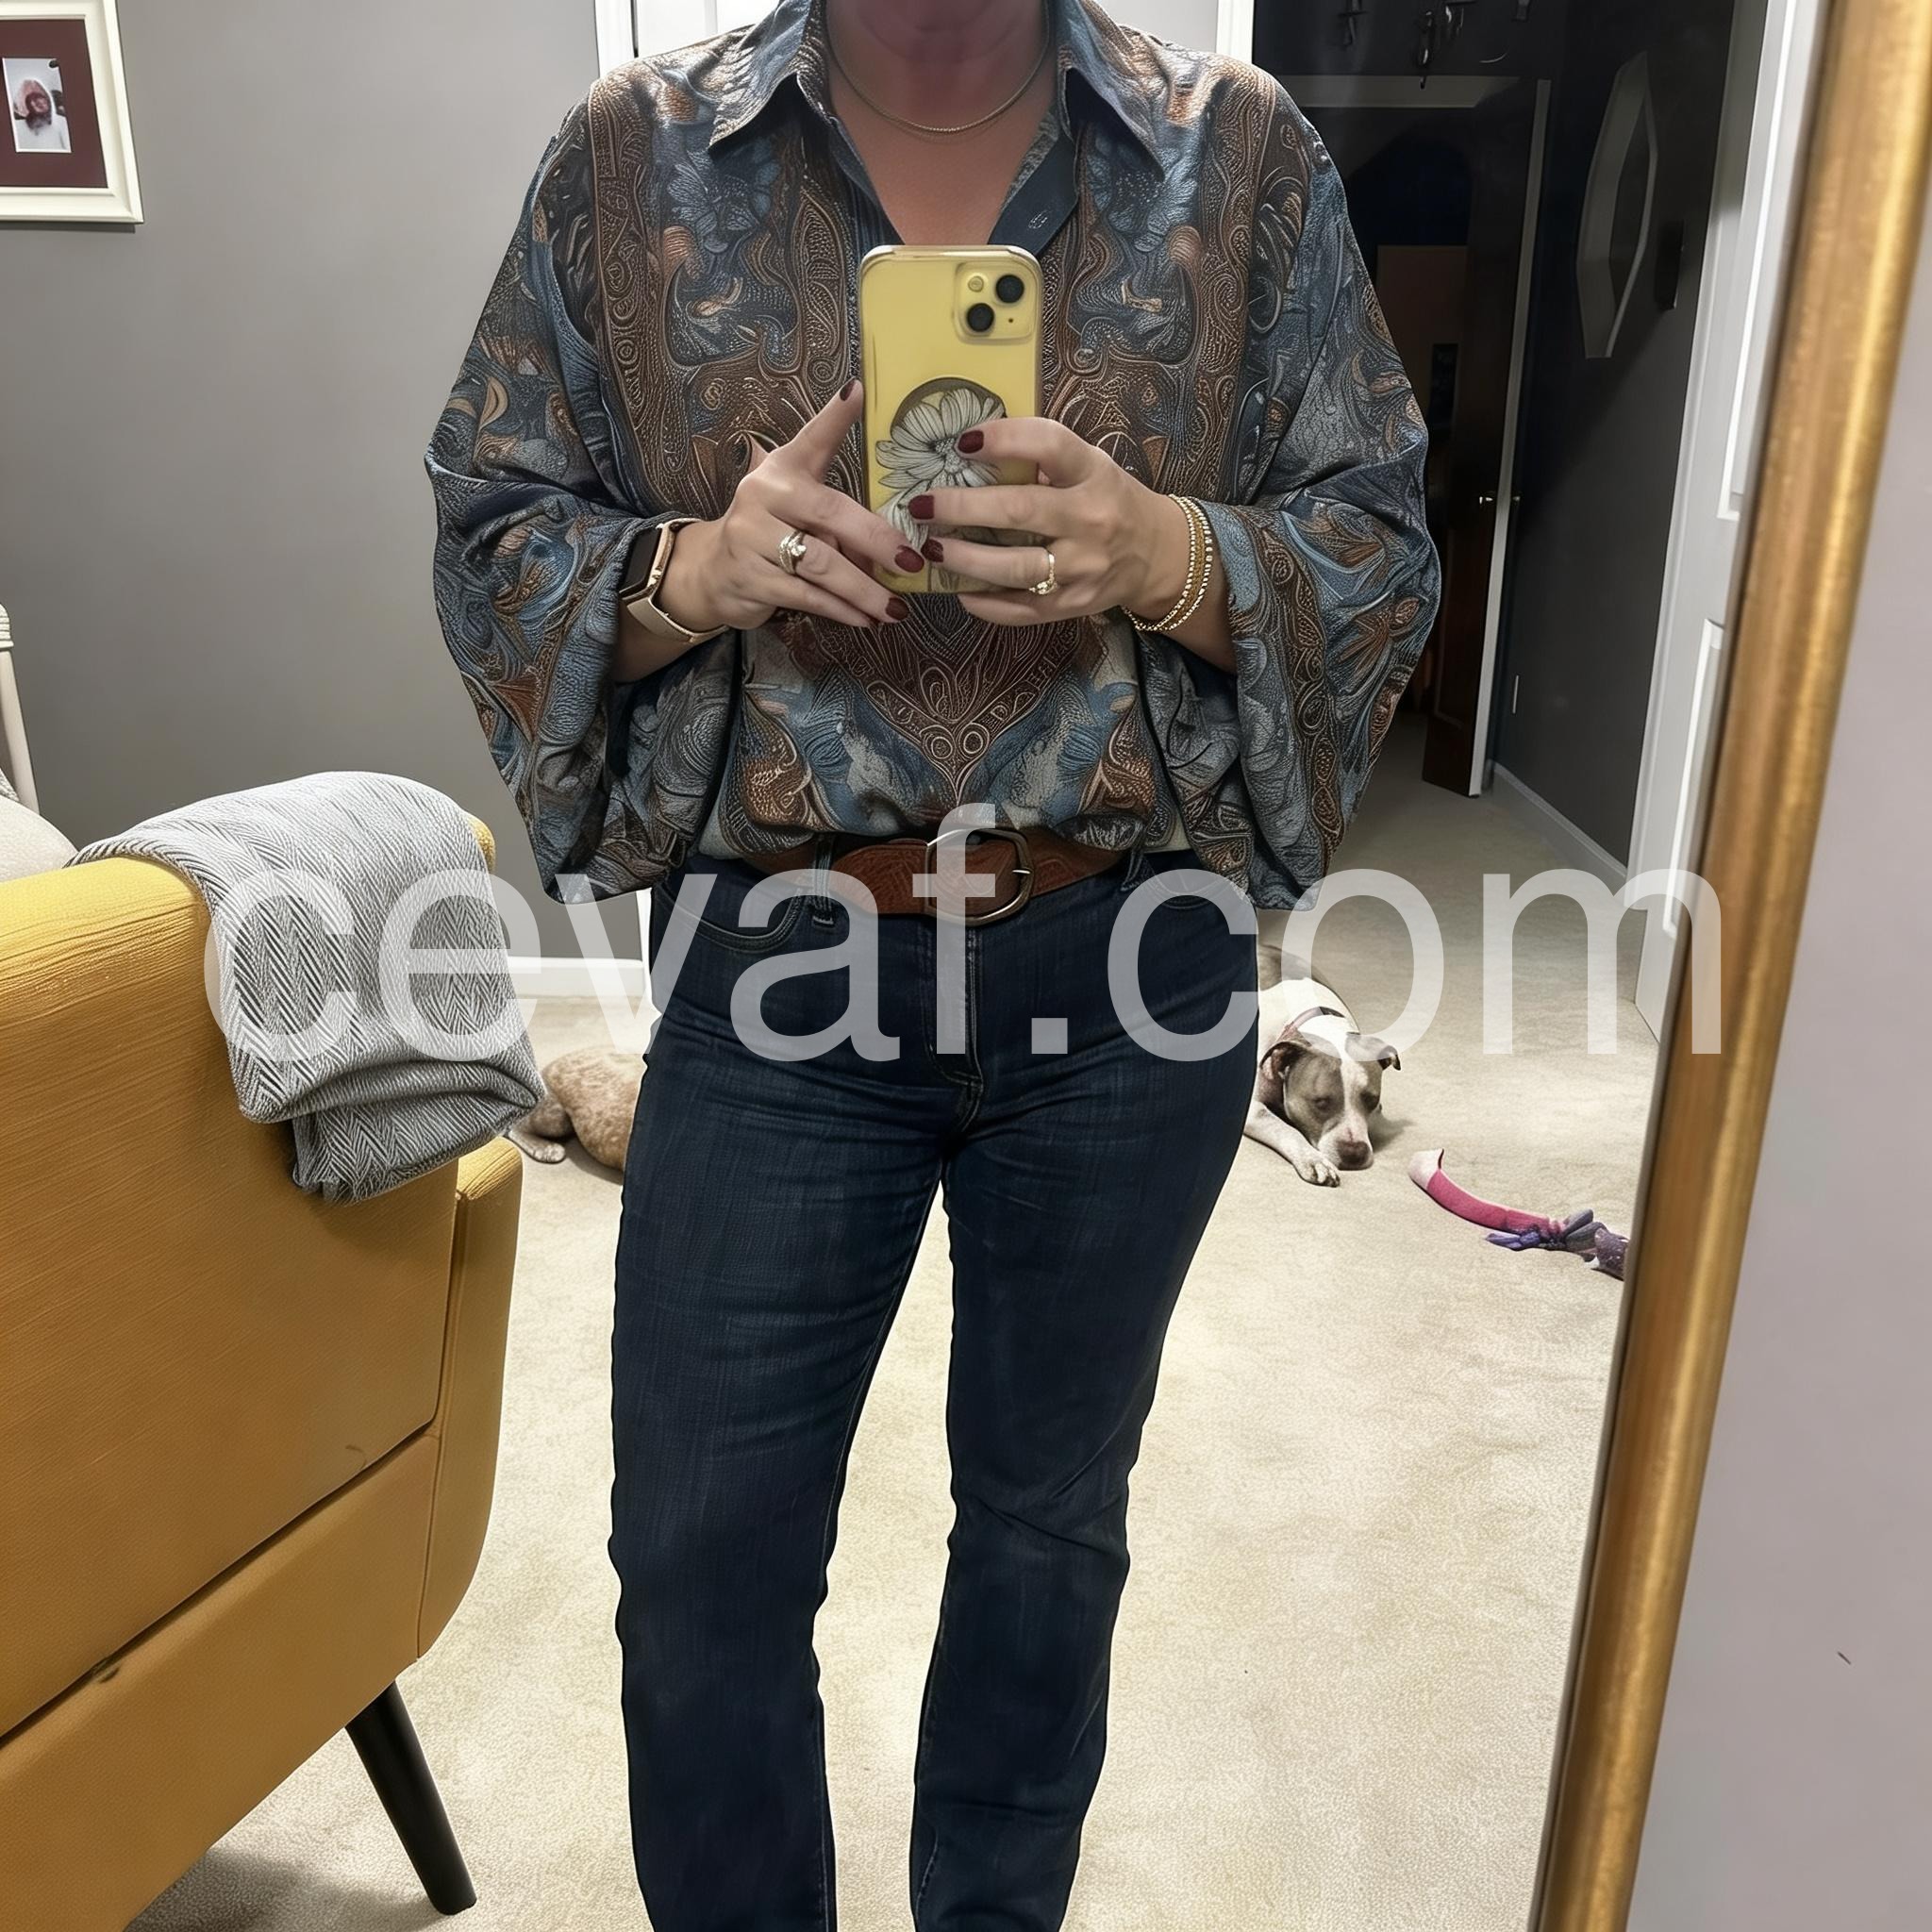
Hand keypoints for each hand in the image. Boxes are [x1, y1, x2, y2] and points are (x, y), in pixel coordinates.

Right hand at [659, 380, 925, 636]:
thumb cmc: (772, 534)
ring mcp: (752, 537)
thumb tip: (890, 554)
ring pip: (821, 564)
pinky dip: (842, 610)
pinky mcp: (751, 578)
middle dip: (877, 540)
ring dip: (864, 589)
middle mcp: (764, 495)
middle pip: (829, 514)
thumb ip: (839, 521)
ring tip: (896, 608)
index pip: (813, 440)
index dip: (834, 417)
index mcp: (783, 470)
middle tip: (912, 561)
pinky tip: (866, 620)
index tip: (857, 392)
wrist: (712, 571)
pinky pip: (807, 596)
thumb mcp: (799, 510)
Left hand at [908, 417, 1192, 628]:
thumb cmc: (1109, 500)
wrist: (1155, 555)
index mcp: (1093, 474)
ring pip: (1015, 567)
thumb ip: (1042, 459)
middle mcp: (1091, 520)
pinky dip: (986, 604)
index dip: (1004, 440)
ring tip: (932, 548)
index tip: (964, 441)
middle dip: (962, 508)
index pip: (1050, 445)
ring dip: (965, 559)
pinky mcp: (1074, 604)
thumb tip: (971, 450)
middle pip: (1019, 511)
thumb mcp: (1089, 466)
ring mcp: (1083, 568)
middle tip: (922, 504)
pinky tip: (959, 590)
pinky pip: (1023, 610)